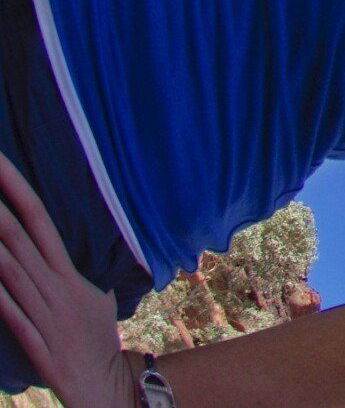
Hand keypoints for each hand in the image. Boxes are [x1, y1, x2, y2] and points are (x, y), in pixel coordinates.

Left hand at [0, 150, 139, 406]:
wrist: (105, 383)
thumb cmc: (96, 338)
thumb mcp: (94, 295)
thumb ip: (71, 272)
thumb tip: (54, 249)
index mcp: (68, 271)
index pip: (41, 219)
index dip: (18, 190)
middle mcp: (55, 285)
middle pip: (21, 235)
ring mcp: (44, 312)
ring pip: (11, 269)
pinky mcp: (36, 343)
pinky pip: (9, 314)